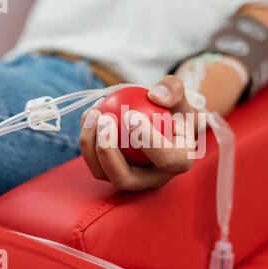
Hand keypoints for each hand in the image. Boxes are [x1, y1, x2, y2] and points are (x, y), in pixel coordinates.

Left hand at [79, 75, 197, 190]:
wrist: (166, 125)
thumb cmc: (174, 109)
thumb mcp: (180, 96)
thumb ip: (174, 89)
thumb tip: (155, 96)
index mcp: (179, 163)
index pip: (165, 159)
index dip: (147, 140)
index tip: (131, 114)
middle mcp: (154, 179)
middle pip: (126, 178)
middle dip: (109, 151)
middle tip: (105, 119)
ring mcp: (131, 179)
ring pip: (103, 173)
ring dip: (91, 145)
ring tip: (94, 114)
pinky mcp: (112, 173)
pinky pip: (94, 162)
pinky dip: (87, 139)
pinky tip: (89, 114)